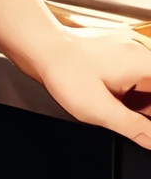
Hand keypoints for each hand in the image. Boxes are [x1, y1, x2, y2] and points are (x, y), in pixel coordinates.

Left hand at [37, 28, 150, 146]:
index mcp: (145, 65)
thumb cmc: (64, 72)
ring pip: (148, 88)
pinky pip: (136, 82)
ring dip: (143, 108)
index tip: (148, 126)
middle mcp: (141, 56)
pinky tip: (120, 110)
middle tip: (141, 131)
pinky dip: (134, 99)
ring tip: (114, 114)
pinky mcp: (116, 60)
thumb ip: (134, 128)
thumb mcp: (100, 109)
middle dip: (148, 113)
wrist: (39, 48)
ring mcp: (128, 57)